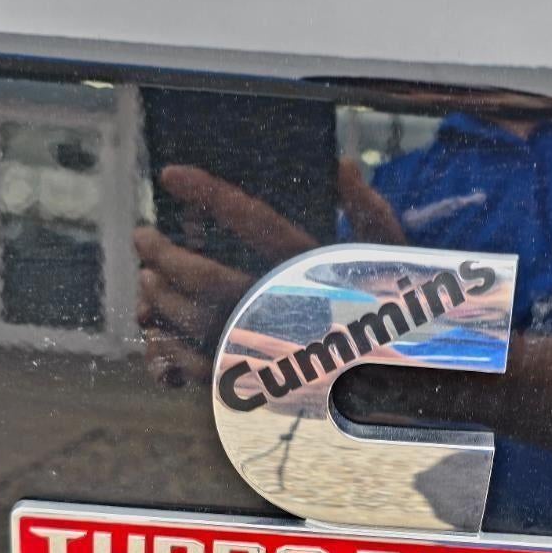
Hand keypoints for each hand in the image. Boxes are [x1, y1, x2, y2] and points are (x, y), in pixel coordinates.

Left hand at [134, 159, 403, 384]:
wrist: (410, 387)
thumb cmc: (399, 313)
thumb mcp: (397, 256)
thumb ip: (370, 210)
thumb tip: (342, 164)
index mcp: (317, 268)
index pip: (254, 220)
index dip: (208, 194)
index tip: (171, 174)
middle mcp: (290, 307)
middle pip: (209, 275)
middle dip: (165, 254)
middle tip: (141, 237)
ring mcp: (271, 348)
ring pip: (197, 320)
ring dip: (162, 297)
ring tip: (147, 277)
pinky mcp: (259, 385)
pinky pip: (201, 367)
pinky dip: (171, 347)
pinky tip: (159, 328)